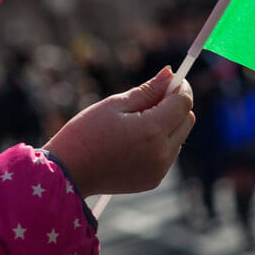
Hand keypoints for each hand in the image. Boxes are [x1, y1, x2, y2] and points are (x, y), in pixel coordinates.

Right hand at [43, 67, 195, 197]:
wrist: (68, 173)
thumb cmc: (85, 134)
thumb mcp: (114, 105)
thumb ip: (147, 90)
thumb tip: (170, 73)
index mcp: (152, 130)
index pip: (183, 103)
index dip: (180, 88)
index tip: (171, 80)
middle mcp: (162, 152)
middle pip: (187, 120)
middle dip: (175, 106)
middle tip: (152, 99)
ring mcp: (159, 169)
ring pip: (179, 137)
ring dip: (168, 125)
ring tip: (137, 123)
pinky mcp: (154, 180)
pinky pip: (168, 154)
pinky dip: (160, 143)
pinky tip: (135, 142)